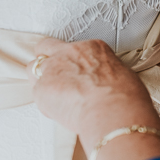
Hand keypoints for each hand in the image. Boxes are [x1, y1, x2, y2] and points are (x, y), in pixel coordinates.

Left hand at [27, 38, 159, 149]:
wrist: (113, 110)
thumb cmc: (125, 96)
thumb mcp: (122, 75)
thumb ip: (104, 73)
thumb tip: (104, 83)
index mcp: (92, 48)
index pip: (75, 48)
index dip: (75, 61)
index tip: (79, 72)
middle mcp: (69, 53)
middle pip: (45, 47)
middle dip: (46, 57)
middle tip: (55, 75)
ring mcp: (52, 69)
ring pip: (34, 69)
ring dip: (41, 80)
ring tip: (55, 97)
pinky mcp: (41, 89)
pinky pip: (38, 95)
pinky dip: (46, 103)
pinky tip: (60, 112)